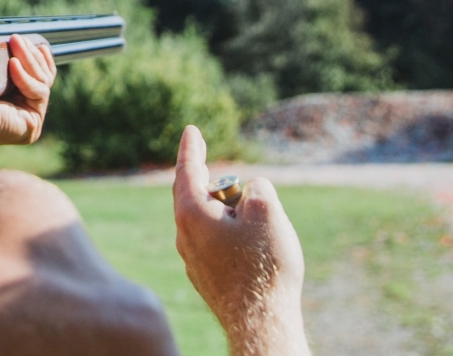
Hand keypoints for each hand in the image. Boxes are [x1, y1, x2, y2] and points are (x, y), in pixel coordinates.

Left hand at [0, 34, 57, 148]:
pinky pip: (39, 93)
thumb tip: (13, 38)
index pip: (37, 74)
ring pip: (43, 81)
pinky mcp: (32, 125)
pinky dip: (25, 77)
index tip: (25, 38)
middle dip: (31, 54)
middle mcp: (25, 111)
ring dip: (29, 60)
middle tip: (16, 37)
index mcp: (15, 99)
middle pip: (42, 76)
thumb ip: (0, 60)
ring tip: (14, 42)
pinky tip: (13, 64)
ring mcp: (30, 119)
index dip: (35, 55)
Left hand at [172, 126, 310, 355]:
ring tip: (251, 219)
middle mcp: (185, 236)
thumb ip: (256, 187)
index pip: (187, 170)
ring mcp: (193, 260)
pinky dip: (228, 235)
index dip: (192, 147)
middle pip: (194, 196)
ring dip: (224, 212)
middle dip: (211, 181)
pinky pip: (214, 244)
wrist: (261, 321)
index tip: (191, 130)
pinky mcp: (205, 278)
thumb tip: (249, 192)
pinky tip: (249, 247)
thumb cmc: (263, 266)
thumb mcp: (267, 210)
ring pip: (206, 222)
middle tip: (223, 171)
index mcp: (192, 214)